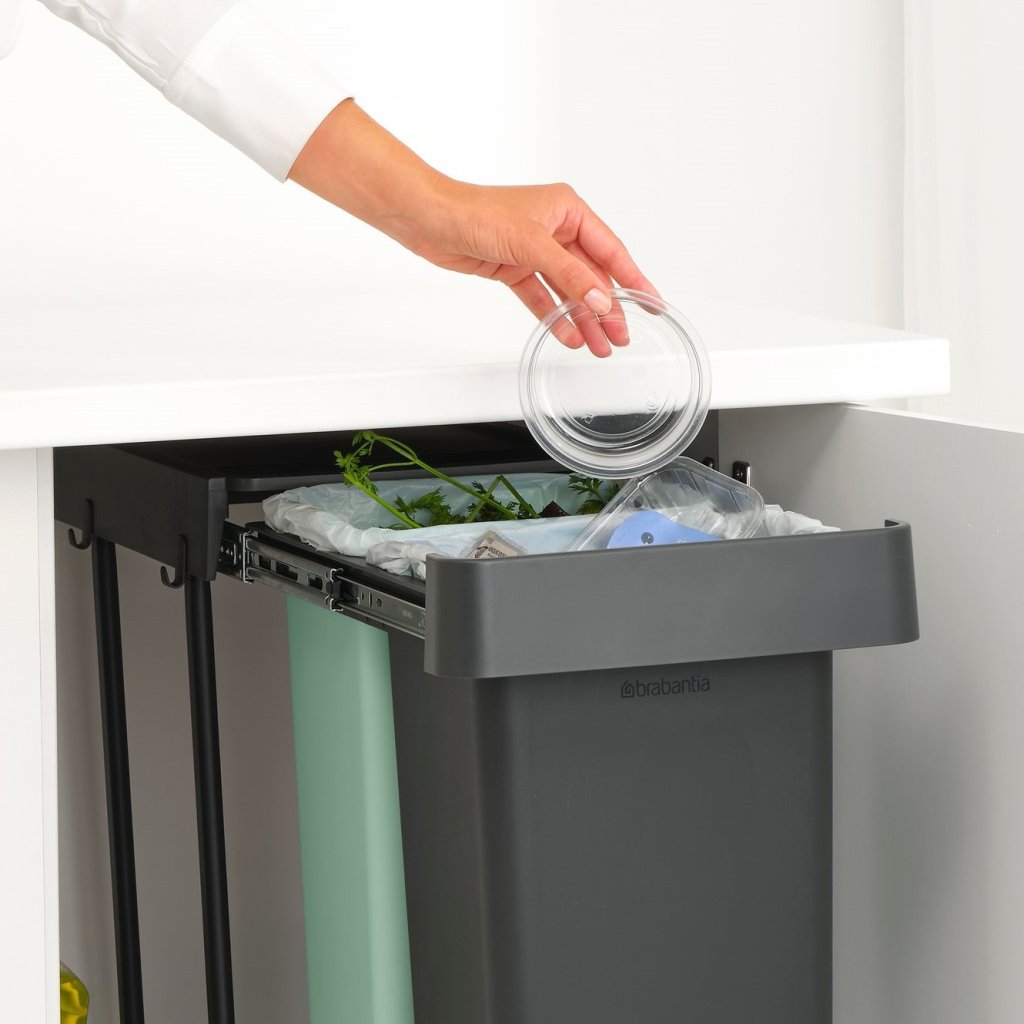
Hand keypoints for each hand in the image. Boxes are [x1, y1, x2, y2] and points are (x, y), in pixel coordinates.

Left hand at [289, 101, 657, 355]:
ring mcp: (534, 250)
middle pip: (591, 275)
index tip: (652, 302)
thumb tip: (601, 300)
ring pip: (568, 290)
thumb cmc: (474, 213)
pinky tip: (568, 335)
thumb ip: (569, 276)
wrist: (429, 220)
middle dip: (607, 308)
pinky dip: (555, 316)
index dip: (634, 279)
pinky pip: (542, 297)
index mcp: (568, 210)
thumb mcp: (531, 245)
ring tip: (599, 346)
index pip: (611, 250)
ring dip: (583, 318)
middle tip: (622, 336)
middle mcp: (554, 229)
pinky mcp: (514, 267)